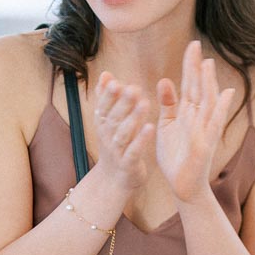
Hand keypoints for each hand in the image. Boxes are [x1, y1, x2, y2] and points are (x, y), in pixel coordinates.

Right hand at [92, 72, 154, 192]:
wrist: (114, 180)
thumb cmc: (115, 145)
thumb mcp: (108, 121)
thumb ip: (107, 98)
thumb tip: (106, 74)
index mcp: (103, 124)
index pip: (103, 107)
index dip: (107, 95)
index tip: (115, 81)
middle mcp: (107, 137)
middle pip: (113, 118)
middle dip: (122, 103)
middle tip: (134, 88)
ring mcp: (117, 152)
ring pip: (123, 134)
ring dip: (133, 118)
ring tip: (145, 103)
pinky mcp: (128, 164)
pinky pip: (134, 151)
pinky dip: (141, 140)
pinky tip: (151, 127)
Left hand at [155, 40, 234, 202]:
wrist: (182, 185)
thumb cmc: (176, 156)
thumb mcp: (167, 125)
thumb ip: (168, 104)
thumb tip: (165, 80)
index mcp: (188, 113)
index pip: (190, 84)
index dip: (190, 65)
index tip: (191, 45)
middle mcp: (199, 118)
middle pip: (199, 88)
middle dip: (197, 68)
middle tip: (196, 44)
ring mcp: (205, 130)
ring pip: (208, 102)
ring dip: (209, 83)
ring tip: (208, 64)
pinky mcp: (206, 144)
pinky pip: (214, 124)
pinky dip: (221, 110)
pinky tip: (227, 94)